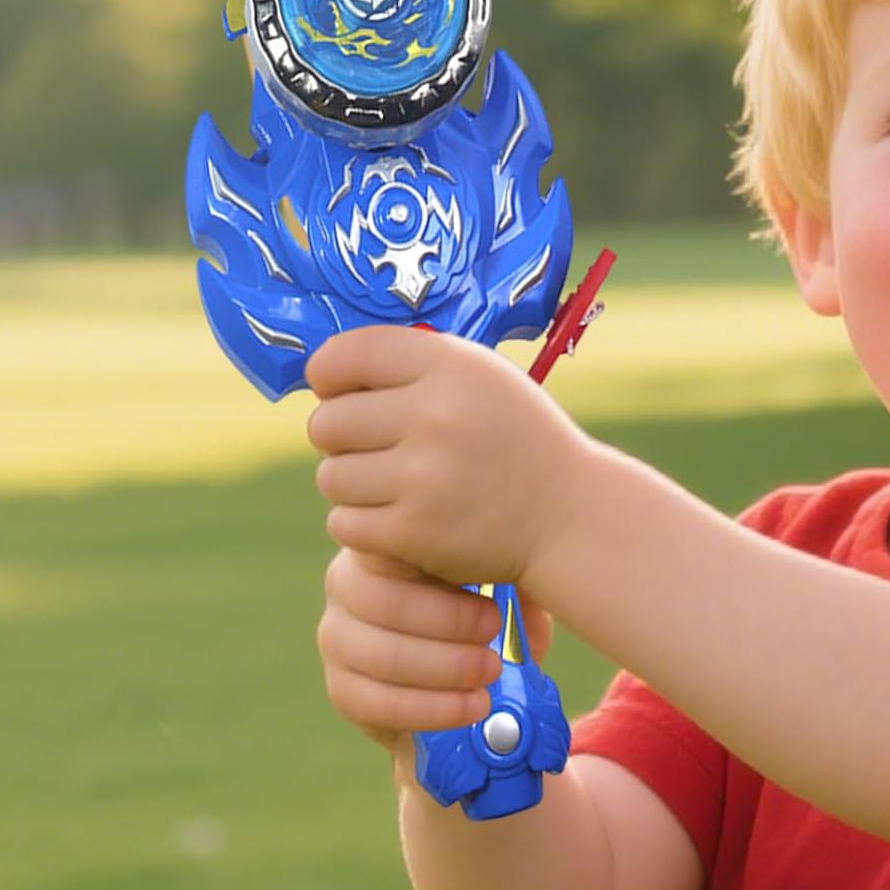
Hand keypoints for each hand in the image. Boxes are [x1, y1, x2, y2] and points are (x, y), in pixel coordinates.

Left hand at [306, 325, 589, 593]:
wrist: (569, 514)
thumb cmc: (511, 436)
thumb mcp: (476, 374)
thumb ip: (408, 363)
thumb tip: (319, 372)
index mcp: (449, 366)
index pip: (346, 355)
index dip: (328, 374)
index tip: (338, 390)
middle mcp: (434, 416)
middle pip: (327, 422)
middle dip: (339, 436)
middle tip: (371, 446)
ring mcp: (424, 478)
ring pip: (331, 476)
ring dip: (350, 483)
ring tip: (388, 484)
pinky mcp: (416, 534)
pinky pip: (344, 525)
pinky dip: (360, 526)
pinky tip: (393, 519)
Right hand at [317, 547, 554, 758]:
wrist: (449, 678)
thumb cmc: (475, 611)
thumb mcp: (497, 583)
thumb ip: (509, 577)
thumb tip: (527, 596)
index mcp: (378, 543)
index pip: (390, 542)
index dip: (437, 566)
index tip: (489, 591)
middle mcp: (345, 583)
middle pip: (381, 600)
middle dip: (446, 621)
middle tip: (493, 633)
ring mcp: (335, 636)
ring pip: (380, 654)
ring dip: (442, 667)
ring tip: (490, 672)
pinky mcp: (340, 687)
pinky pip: (375, 701)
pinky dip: (429, 709)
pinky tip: (469, 707)